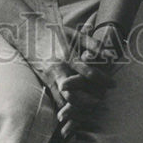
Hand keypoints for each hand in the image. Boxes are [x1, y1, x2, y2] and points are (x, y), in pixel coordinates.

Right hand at [54, 23, 126, 139]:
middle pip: (75, 95)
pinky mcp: (45, 84)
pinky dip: (70, 109)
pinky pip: (58, 102)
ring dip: (81, 108)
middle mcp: (57, 70)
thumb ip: (93, 44)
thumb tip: (110, 54)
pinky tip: (81, 110)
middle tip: (104, 99)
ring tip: (95, 107)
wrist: (29, 33)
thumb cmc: (55, 33)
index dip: (103, 80)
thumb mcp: (74, 34)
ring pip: (65, 102)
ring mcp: (49, 79)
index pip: (88, 73)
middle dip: (91, 101)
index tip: (113, 84)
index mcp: (66, 56)